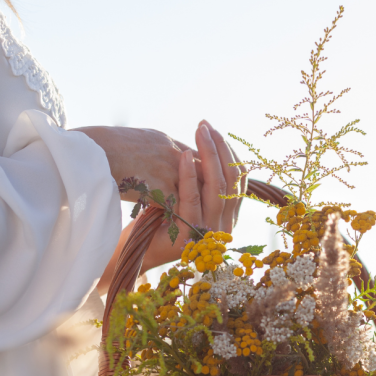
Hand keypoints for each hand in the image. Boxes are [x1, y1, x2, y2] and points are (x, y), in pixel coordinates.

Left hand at [95, 121, 247, 292]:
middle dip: (220, 150)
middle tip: (206, 127)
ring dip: (208, 156)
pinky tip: (184, 155)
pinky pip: (193, 200)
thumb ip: (204, 179)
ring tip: (198, 134)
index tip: (215, 132)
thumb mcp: (188, 195)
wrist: (136, 248)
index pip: (239, 180)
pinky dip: (189, 175)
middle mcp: (225, 226)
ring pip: (217, 189)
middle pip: (231, 181)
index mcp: (229, 216)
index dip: (230, 154)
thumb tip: (211, 144)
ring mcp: (209, 233)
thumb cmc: (161, 217)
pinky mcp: (190, 236)